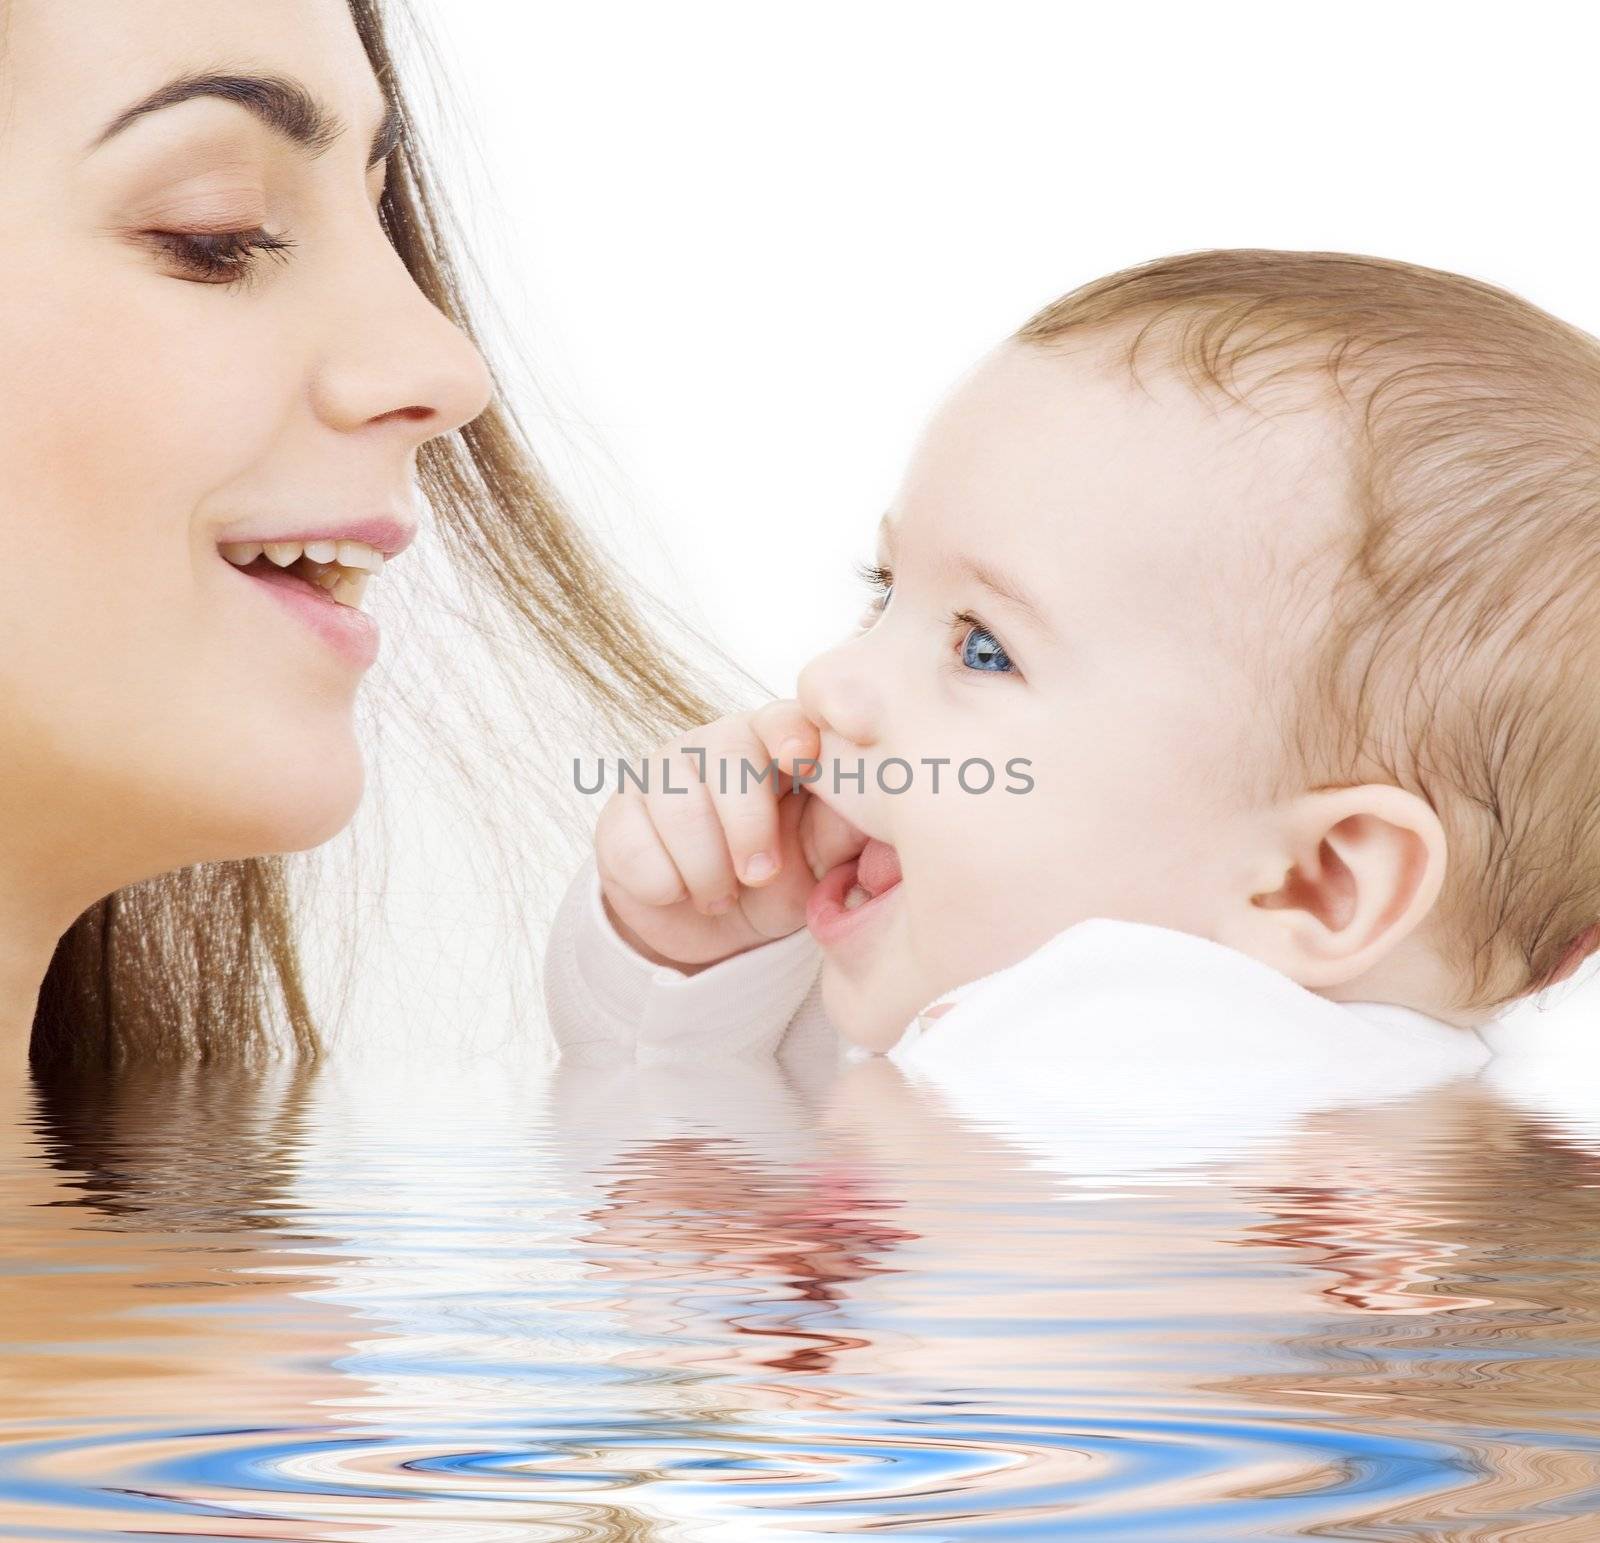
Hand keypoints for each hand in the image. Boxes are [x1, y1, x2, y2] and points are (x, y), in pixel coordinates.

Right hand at [593, 698, 866, 971]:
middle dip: (748, 824)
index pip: (783, 719)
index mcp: (776, 745)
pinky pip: (634, 846)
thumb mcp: (822, 865)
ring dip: (706, 869)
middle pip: (728, 754)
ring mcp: (661, 773)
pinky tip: (678, 892)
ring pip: (679, 806)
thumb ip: (843, 829)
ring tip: (722, 896)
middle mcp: (716, 745)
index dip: (790, 734)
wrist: (710, 933)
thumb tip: (873, 801)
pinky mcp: (619, 815)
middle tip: (759, 876)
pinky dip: (664, 885)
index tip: (801, 762)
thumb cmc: (781, 884)